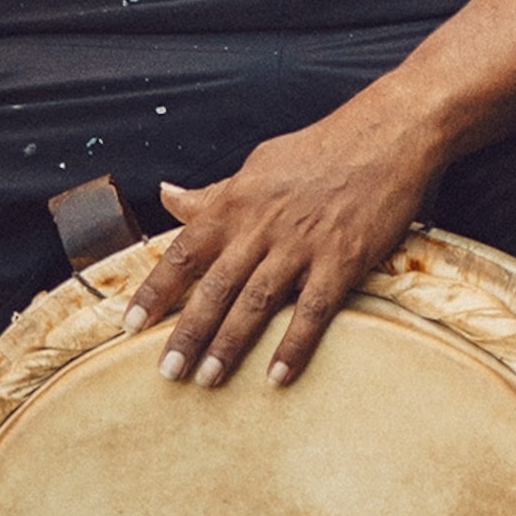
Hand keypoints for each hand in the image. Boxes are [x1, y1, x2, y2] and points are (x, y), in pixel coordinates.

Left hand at [121, 114, 438, 388]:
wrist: (386, 135)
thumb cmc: (320, 149)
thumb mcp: (257, 165)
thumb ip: (213, 193)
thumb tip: (168, 196)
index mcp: (236, 203)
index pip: (182, 253)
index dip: (154, 292)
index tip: (129, 325)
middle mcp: (262, 226)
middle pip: (214, 287)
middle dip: (187, 332)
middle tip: (166, 372)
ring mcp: (302, 245)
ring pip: (255, 303)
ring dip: (228, 345)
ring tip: (207, 380)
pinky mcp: (342, 260)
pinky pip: (312, 311)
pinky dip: (293, 345)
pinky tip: (277, 376)